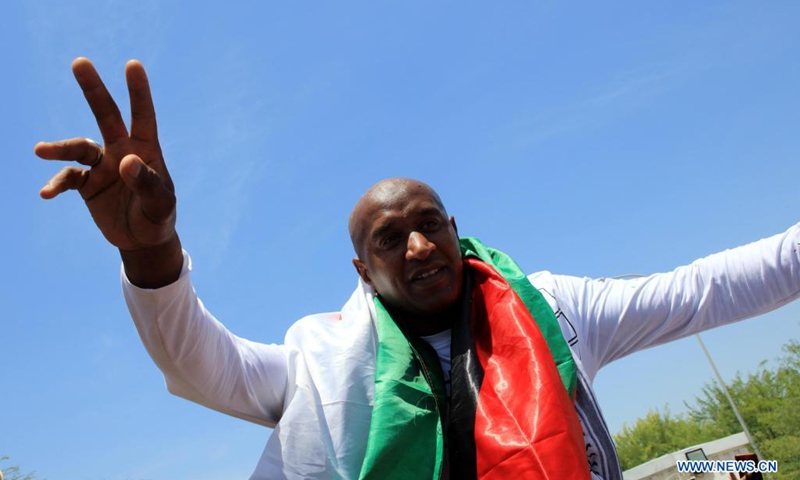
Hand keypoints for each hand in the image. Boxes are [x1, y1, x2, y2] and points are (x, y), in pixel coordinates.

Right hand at [36, 58, 181, 286]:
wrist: (143, 240)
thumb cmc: (158, 217)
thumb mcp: (160, 205)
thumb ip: (147, 184)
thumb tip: (126, 162)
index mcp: (146, 150)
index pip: (143, 116)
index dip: (138, 91)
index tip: (133, 64)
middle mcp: (121, 150)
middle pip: (106, 115)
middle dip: (94, 89)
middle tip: (80, 62)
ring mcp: (102, 166)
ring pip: (78, 147)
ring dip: (60, 148)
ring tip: (40, 150)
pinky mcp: (87, 184)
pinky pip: (68, 178)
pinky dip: (56, 184)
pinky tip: (46, 193)